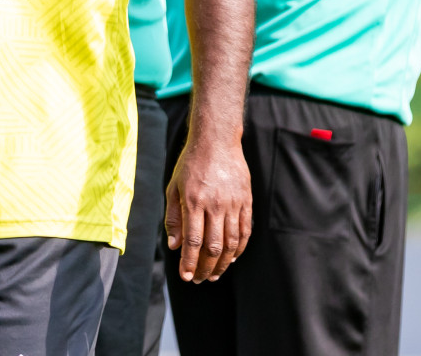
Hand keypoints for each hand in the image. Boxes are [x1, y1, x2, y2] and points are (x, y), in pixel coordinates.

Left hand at [164, 131, 251, 282]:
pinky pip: (244, 231)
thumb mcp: (173, 187)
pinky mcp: (246, 201)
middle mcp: (215, 204)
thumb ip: (173, 217)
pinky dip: (239, 249)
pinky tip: (231, 258)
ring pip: (231, 242)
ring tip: (214, 274)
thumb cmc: (190, 163)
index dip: (189, 262)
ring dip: (223, 263)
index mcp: (194, 201)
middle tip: (199, 279)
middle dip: (205, 268)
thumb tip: (174, 246)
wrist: (216, 140)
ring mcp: (233, 203)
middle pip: (213, 246)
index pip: (192, 240)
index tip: (186, 276)